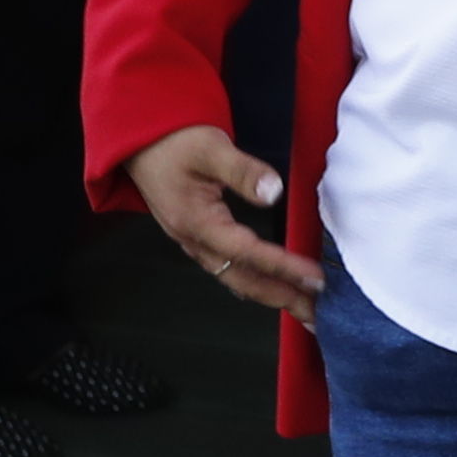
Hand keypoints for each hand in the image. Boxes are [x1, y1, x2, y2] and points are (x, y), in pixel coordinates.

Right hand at [133, 125, 321, 315]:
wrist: (139, 144)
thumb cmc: (173, 142)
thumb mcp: (210, 147)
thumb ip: (242, 171)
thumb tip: (274, 191)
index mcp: (196, 222)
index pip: (247, 252)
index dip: (283, 267)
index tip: (314, 279)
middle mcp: (194, 241)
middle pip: (242, 279)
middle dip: (281, 297)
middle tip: (317, 313)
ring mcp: (194, 243)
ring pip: (235, 279)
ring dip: (270, 294)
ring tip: (301, 307)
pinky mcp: (198, 239)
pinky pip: (229, 270)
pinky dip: (255, 282)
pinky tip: (270, 287)